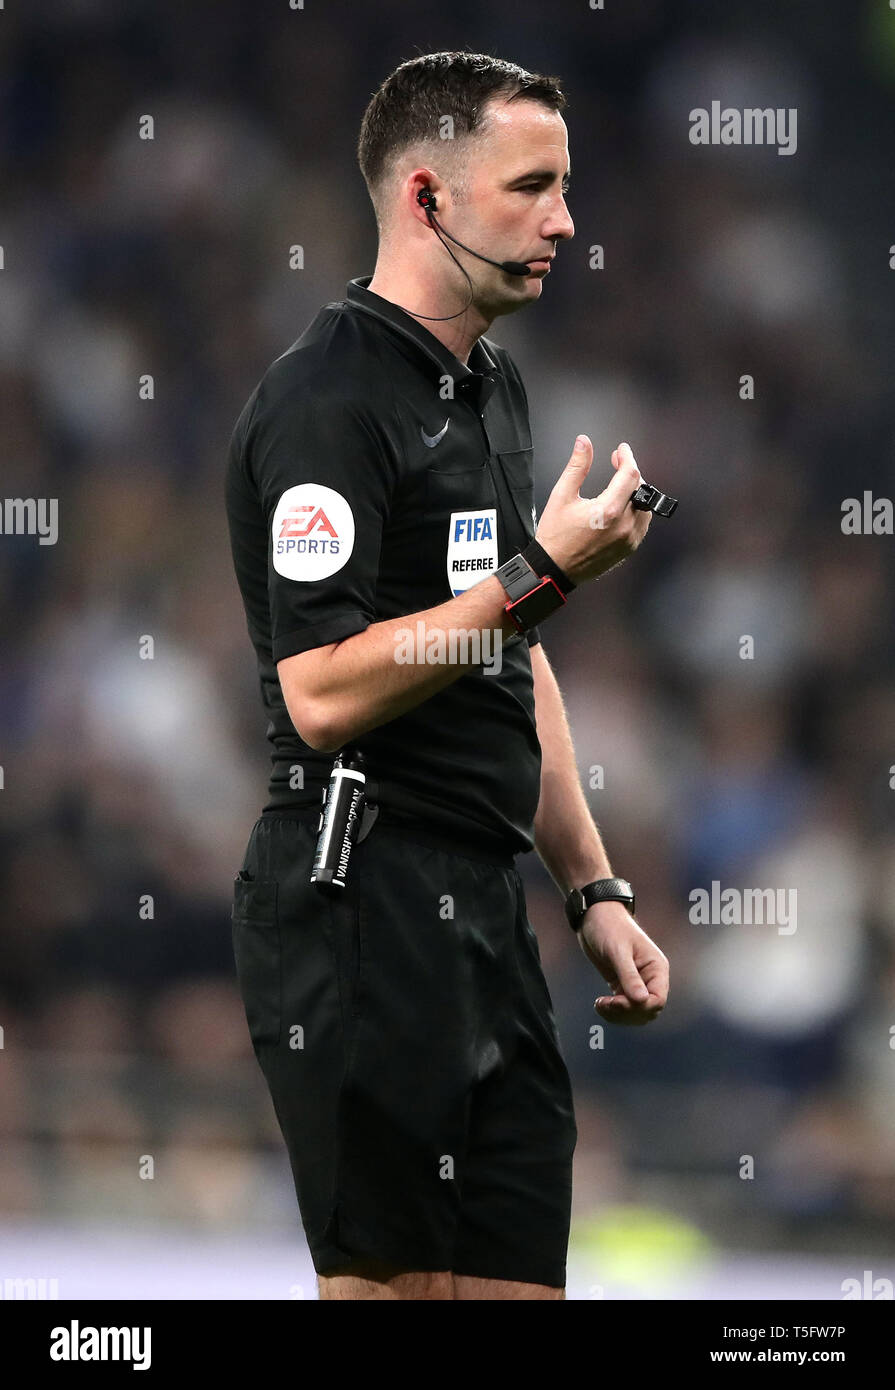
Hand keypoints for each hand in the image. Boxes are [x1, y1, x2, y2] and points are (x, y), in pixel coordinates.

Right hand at [534, 437, 652, 585]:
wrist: (553, 569)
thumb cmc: (555, 537)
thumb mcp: (561, 496)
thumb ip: (577, 466)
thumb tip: (584, 443)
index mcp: (608, 511)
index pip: (630, 475)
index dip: (627, 457)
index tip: (621, 450)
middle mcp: (623, 526)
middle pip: (641, 489)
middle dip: (630, 473)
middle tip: (617, 464)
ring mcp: (628, 540)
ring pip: (645, 508)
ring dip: (635, 492)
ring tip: (620, 485)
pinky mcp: (628, 549)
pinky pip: (642, 524)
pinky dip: (636, 511)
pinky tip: (622, 506)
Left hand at [576, 899, 668, 1024]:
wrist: (593, 917)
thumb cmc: (609, 927)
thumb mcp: (618, 951)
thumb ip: (629, 976)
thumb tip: (641, 1000)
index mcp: (656, 968)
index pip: (658, 1000)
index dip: (639, 1007)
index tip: (617, 1001)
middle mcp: (650, 978)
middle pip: (647, 1010)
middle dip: (627, 1013)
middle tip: (605, 1004)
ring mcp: (637, 983)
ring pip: (636, 1012)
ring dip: (618, 1015)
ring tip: (600, 1005)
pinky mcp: (623, 985)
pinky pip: (624, 1007)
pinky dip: (613, 1011)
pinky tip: (600, 1004)